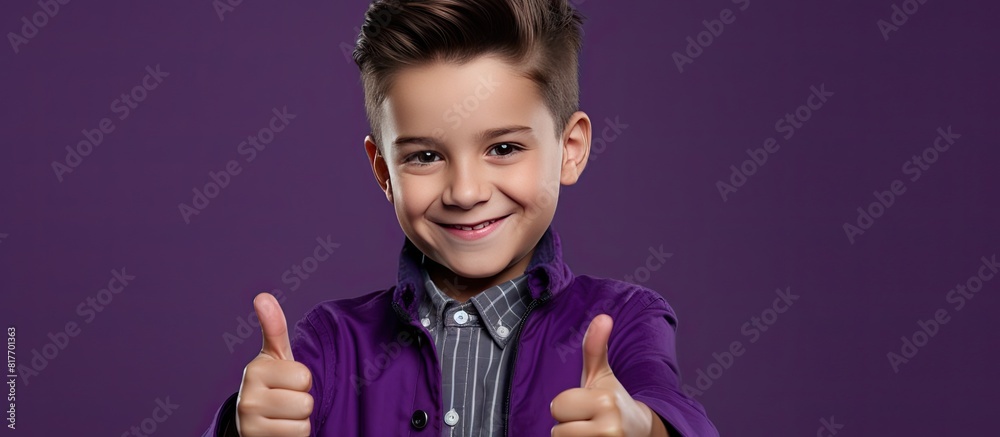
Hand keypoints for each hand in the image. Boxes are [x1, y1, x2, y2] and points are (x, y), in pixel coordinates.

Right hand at [235, 292, 313, 435]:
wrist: (255, 421)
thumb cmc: (273, 384)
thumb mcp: (276, 357)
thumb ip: (274, 328)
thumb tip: (262, 296)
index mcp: (255, 370)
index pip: (304, 376)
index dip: (303, 380)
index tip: (288, 381)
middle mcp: (247, 397)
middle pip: (305, 402)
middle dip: (303, 402)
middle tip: (287, 401)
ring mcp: (250, 423)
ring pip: (303, 423)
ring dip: (300, 421)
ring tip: (284, 416)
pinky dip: (295, 436)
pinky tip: (281, 429)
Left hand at [550, 314, 665, 436]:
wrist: (639, 432)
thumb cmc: (612, 401)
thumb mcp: (602, 375)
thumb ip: (594, 348)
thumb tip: (603, 316)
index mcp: (605, 402)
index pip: (557, 406)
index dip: (566, 406)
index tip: (585, 405)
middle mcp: (609, 428)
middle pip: (557, 430)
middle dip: (567, 424)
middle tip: (587, 421)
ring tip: (589, 432)